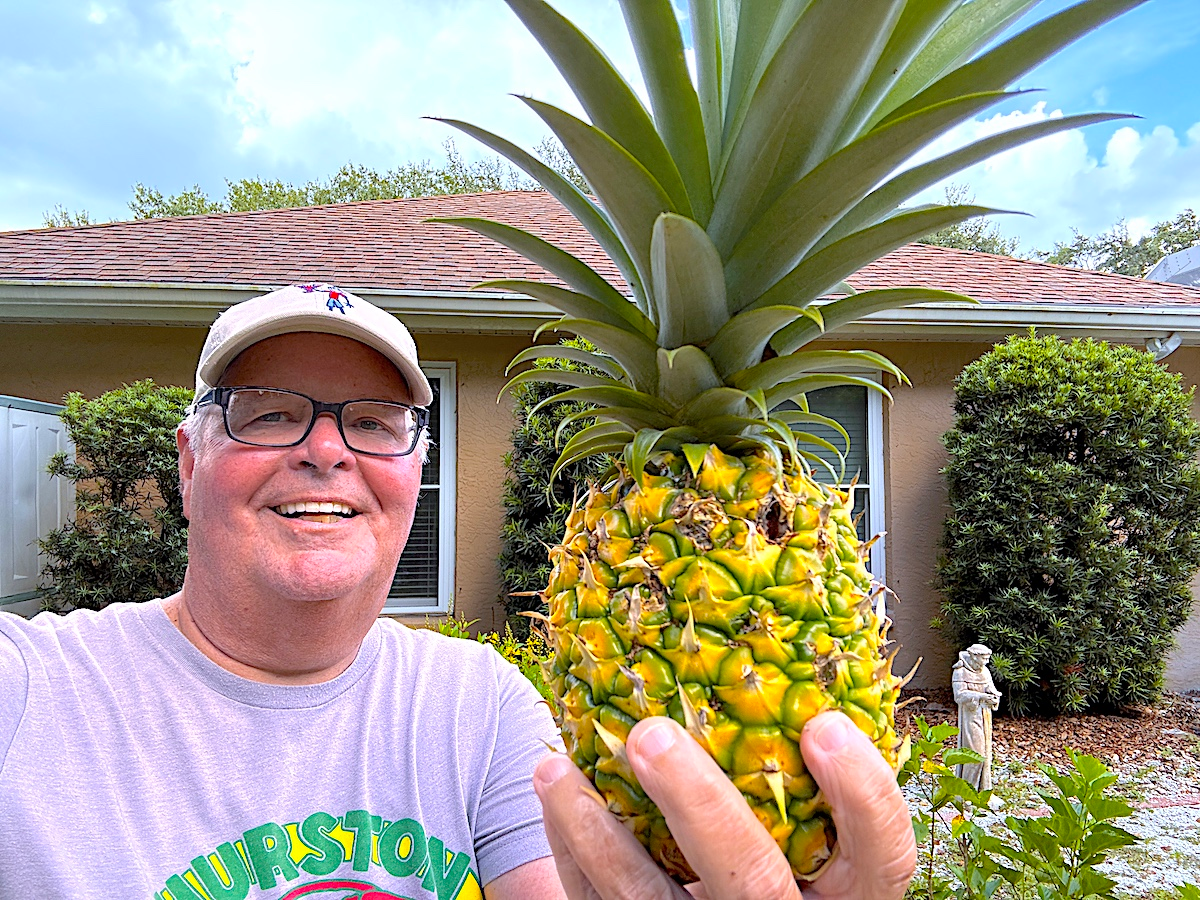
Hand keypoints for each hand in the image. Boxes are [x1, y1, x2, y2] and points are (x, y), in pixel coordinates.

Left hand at [533, 711, 914, 898]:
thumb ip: (816, 772)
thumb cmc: (788, 856)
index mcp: (850, 891)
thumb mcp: (821, 831)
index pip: (883, 852)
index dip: (862, 791)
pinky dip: (572, 850)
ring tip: (558, 770)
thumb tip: (799, 642)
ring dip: (597, 832)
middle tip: (652, 735)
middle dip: (699, 805)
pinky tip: (558, 792)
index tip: (824, 722)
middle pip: (752, 879)